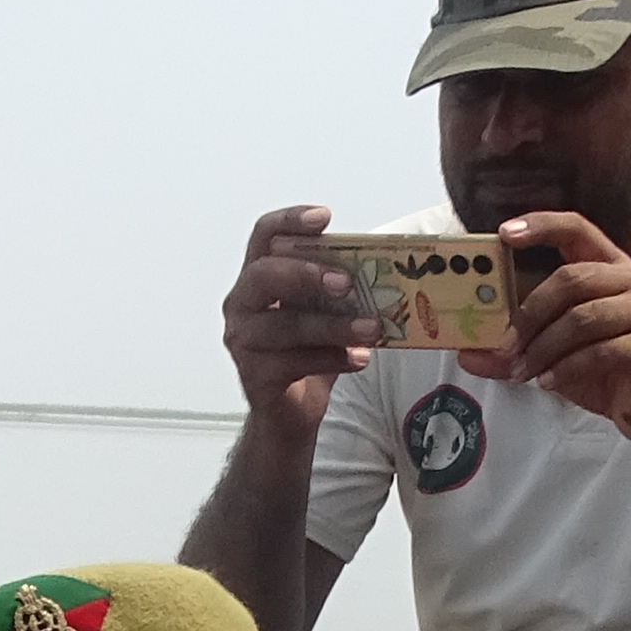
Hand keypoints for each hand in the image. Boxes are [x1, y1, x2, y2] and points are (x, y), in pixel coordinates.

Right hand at [222, 204, 370, 446]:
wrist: (288, 413)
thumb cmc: (307, 354)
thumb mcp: (321, 311)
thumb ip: (336, 286)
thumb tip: (388, 265)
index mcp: (258, 278)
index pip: (264, 236)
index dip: (290, 221)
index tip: (325, 217)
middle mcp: (241, 304)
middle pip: (264, 274)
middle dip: (307, 273)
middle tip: (347, 283)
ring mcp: (243, 341)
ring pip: (286, 324)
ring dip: (334, 326)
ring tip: (372, 329)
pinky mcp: (253, 376)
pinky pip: (294, 362)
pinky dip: (333, 359)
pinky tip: (359, 359)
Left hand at [464, 211, 630, 441]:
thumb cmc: (606, 369)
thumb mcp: (555, 355)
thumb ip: (514, 350)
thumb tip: (465, 353)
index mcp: (608, 268)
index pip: (576, 229)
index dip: (542, 225)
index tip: (504, 233)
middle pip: (571, 279)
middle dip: (529, 314)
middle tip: (504, 346)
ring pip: (583, 318)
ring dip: (543, 347)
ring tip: (523, 372)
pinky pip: (600, 352)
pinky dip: (566, 368)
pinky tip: (548, 383)